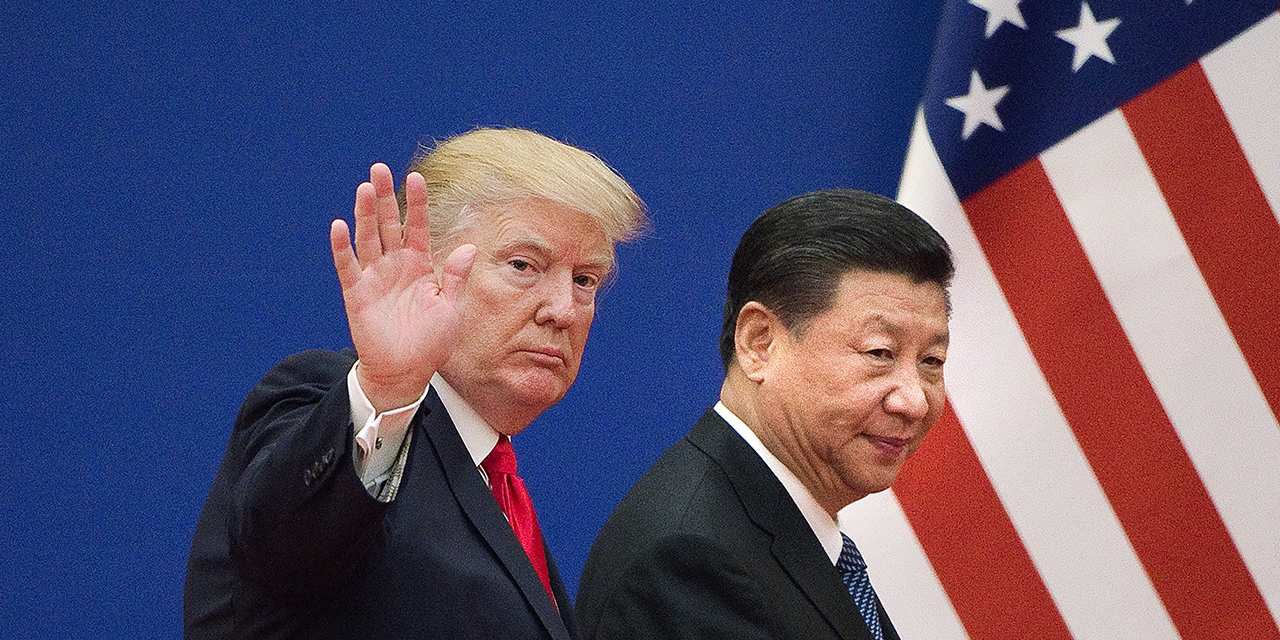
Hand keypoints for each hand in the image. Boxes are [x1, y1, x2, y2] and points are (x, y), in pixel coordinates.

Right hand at [329, 163, 475, 411]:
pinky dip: (342, 247)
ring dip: (364, 214)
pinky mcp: (356, 293)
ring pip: (368, 238)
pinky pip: (348, 266)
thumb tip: (469, 247)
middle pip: (388, 224)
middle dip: (384, 197)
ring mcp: (374, 277)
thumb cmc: (431, 341)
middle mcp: (395, 265)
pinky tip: (339, 225)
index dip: (416, 203)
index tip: (416, 177)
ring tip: (364, 188)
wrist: (406, 371)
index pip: (416, 227)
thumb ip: (455, 277)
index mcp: (419, 265)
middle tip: (378, 168)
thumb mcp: (451, 308)